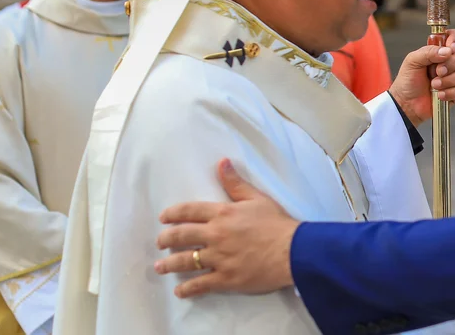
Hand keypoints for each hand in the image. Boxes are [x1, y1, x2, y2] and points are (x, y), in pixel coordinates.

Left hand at [154, 159, 299, 297]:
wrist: (294, 250)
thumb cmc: (277, 223)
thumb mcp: (257, 198)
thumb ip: (236, 183)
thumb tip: (221, 163)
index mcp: (222, 214)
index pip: (189, 211)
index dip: (173, 213)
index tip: (163, 218)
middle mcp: (215, 235)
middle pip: (181, 236)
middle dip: (166, 239)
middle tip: (160, 242)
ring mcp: (219, 258)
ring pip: (186, 261)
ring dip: (169, 264)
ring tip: (160, 267)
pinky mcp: (226, 278)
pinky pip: (200, 284)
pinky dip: (187, 288)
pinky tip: (180, 291)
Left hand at [388, 28, 454, 125]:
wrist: (405, 103)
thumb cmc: (407, 80)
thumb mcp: (412, 61)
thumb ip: (428, 52)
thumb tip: (447, 51)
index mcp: (438, 51)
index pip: (454, 38)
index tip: (450, 48)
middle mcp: (448, 63)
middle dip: (451, 64)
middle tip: (437, 71)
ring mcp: (453, 78)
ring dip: (448, 81)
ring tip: (433, 85)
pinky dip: (449, 93)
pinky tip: (439, 95)